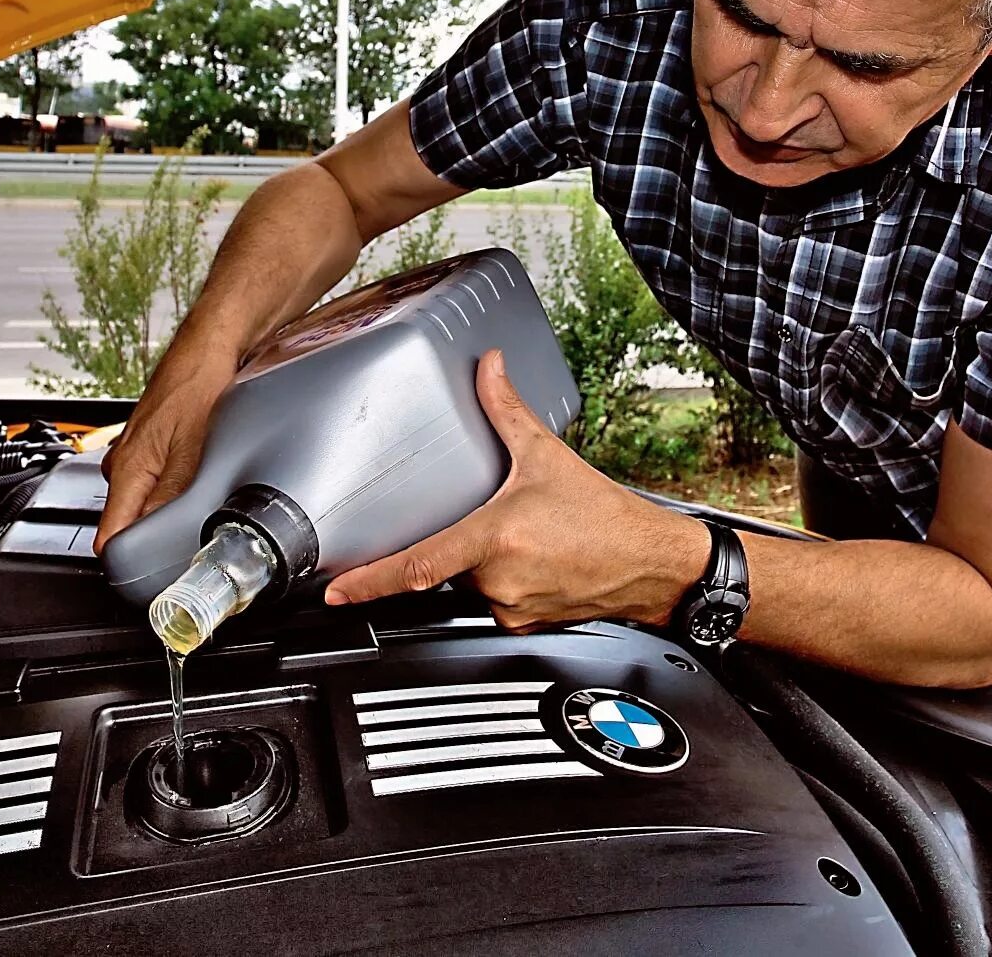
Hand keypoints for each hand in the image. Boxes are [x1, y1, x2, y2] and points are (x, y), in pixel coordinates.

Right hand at [94, 341, 239, 552]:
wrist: (208, 348)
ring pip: (141, 501)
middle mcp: (122, 463)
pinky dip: (170, 488)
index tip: (145, 579)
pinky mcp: (148, 446)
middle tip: (187, 541)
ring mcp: (134, 454)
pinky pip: (152, 482)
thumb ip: (170, 498)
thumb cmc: (198, 385)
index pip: (108, 534)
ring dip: (163, 509)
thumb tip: (154, 538)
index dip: (125, 562)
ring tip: (196, 501)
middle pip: (126, 521)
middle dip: (151, 536)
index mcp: (127, 469)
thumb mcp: (192, 451)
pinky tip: (193, 477)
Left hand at [324, 349, 715, 629]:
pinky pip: (495, 601)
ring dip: (483, 560)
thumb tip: (488, 368)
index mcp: (495, 539)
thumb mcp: (548, 455)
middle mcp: (498, 580)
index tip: (336, 592)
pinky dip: (504, 579)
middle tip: (500, 518)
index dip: (369, 581)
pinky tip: (537, 559)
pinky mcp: (526, 623)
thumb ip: (507, 410)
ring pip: (471, 584)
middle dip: (459, 538)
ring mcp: (512, 607)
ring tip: (528, 536)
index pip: (417, 566)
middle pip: (446, 564)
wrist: (655, 564)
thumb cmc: (609, 519)